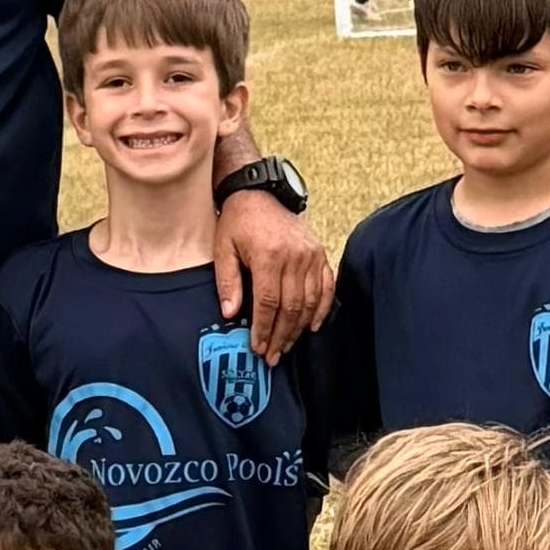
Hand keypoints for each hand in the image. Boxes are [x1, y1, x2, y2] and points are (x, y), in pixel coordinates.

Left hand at [215, 192, 334, 355]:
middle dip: (282, 336)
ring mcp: (310, 255)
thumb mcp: (223, 248)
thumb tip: (230, 313)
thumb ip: (227, 282)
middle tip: (273, 357)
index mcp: (268, 256)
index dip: (264, 329)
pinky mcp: (319, 254)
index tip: (259, 347)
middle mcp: (294, 257)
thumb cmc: (238, 222)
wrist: (260, 192)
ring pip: (309, 301)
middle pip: (291, 306)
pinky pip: (326, 286)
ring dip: (299, 328)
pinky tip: (312, 326)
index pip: (268, 302)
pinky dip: (322, 309)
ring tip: (287, 346)